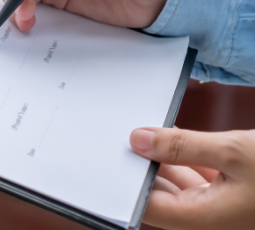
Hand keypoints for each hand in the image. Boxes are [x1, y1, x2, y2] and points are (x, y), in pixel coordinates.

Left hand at [130, 127, 254, 228]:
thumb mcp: (232, 152)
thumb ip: (182, 146)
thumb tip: (140, 141)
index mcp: (205, 219)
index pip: (148, 207)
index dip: (126, 182)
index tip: (113, 154)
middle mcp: (211, 218)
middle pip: (161, 194)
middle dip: (141, 165)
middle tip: (124, 134)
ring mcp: (223, 208)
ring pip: (180, 184)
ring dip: (163, 158)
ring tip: (146, 130)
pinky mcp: (235, 195)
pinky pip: (199, 178)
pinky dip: (186, 157)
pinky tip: (174, 134)